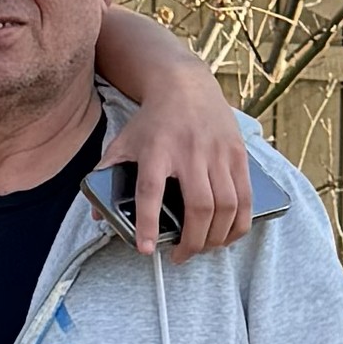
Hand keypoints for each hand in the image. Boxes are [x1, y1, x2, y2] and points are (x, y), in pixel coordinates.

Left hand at [105, 69, 251, 259]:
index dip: (147, 223)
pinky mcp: (238, 154)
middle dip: (193, 241)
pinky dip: (239, 222)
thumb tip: (97, 214)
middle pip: (199, 206)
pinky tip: (228, 234)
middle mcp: (190, 152)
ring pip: (226, 205)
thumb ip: (107, 176)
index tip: (145, 249)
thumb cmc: (152, 121)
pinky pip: (245, 196)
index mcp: (156, 151)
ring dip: (217, 236)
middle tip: (181, 257)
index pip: (150, 191)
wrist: (185, 86)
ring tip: (204, 249)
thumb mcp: (122, 143)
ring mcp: (218, 154)